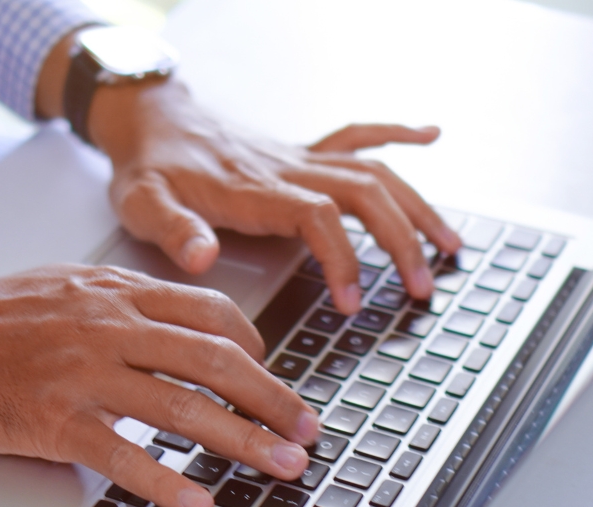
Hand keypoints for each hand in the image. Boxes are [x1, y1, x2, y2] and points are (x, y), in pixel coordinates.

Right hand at [0, 267, 317, 506]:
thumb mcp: (59, 285)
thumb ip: (117, 300)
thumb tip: (166, 322)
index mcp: (114, 291)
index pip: (210, 312)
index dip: (255, 347)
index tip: (273, 376)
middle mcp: (108, 325)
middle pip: (216, 359)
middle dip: (274, 397)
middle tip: (308, 430)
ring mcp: (82, 373)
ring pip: (183, 406)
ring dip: (243, 440)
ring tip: (282, 466)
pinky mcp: (52, 420)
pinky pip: (123, 454)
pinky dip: (166, 481)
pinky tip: (197, 502)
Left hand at [90, 81, 461, 314]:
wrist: (148, 118)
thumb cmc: (147, 165)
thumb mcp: (143, 204)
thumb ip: (173, 230)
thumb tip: (201, 257)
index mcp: (252, 189)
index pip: (316, 217)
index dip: (342, 257)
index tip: (352, 302)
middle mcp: (286, 169)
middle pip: (363, 194)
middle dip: (401, 240)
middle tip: (423, 288)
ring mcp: (297, 158)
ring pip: (373, 172)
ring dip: (416, 205)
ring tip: (450, 245)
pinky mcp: (299, 153)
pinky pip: (356, 136)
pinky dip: (397, 134)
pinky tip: (430, 136)